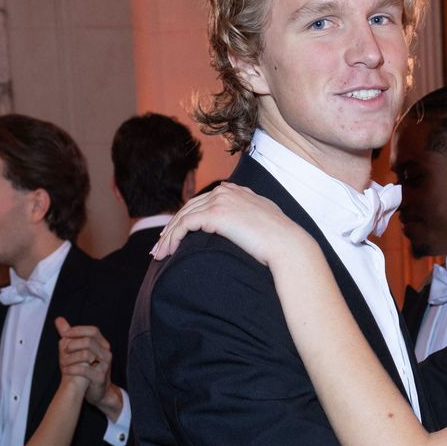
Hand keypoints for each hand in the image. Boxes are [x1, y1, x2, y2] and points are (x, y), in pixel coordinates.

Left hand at [56, 317, 121, 417]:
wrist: (98, 391)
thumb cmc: (86, 369)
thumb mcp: (77, 350)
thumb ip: (69, 335)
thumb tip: (59, 319)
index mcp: (102, 345)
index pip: (93, 331)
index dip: (78, 330)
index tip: (65, 334)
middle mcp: (106, 353)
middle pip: (88, 341)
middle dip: (72, 345)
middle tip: (64, 351)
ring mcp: (105, 366)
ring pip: (86, 355)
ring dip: (70, 359)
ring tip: (63, 363)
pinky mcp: (100, 378)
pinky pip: (84, 370)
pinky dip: (72, 369)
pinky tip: (66, 370)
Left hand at [151, 182, 311, 266]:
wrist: (287, 244)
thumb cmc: (281, 239)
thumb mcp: (265, 220)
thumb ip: (250, 215)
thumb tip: (245, 225)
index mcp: (237, 191)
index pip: (203, 201)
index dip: (187, 217)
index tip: (177, 233)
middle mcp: (226, 191)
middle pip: (189, 207)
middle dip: (172, 227)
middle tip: (161, 246)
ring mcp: (220, 201)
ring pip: (183, 217)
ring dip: (168, 236)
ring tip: (159, 254)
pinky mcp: (215, 214)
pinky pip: (184, 225)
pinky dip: (172, 238)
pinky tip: (168, 251)